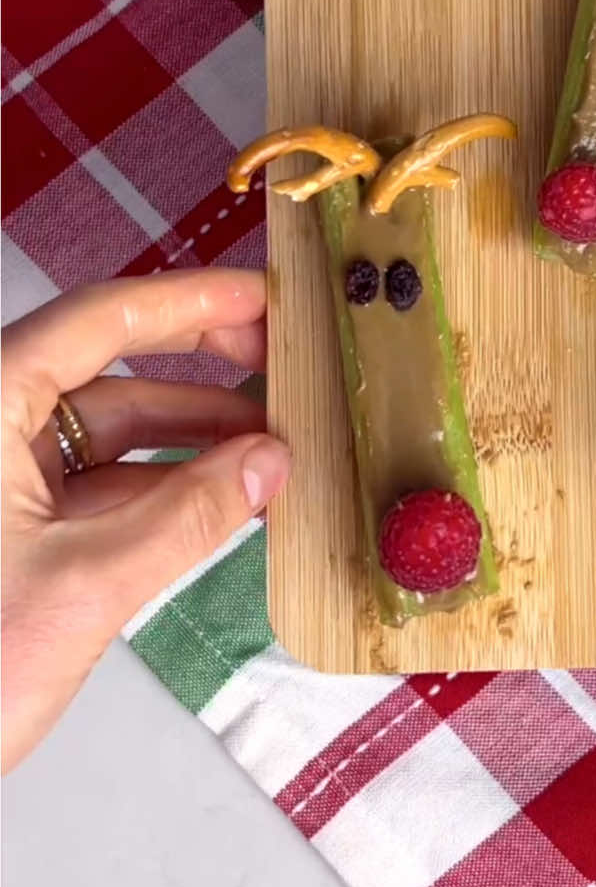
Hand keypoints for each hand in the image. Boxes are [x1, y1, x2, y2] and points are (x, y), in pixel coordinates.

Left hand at [2, 270, 289, 773]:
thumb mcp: (85, 587)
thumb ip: (190, 516)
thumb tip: (268, 463)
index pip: (100, 322)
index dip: (192, 302)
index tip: (264, 298)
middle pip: (105, 367)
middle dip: (200, 366)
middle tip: (279, 362)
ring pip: (106, 430)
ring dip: (190, 435)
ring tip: (272, 444)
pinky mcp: (9, 529)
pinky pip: (96, 484)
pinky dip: (161, 485)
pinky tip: (225, 496)